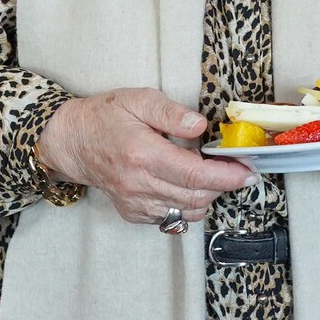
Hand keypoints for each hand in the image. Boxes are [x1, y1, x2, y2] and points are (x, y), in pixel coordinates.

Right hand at [37, 87, 252, 226]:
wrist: (71, 142)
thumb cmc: (104, 117)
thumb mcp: (138, 100)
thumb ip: (171, 112)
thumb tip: (200, 125)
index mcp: (143, 155)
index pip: (195, 174)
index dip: (227, 176)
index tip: (248, 172)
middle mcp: (139, 184)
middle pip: (196, 196)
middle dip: (224, 185)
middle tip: (237, 169)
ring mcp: (135, 202)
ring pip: (187, 212)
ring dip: (207, 196)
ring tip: (211, 175)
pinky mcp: (133, 213)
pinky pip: (171, 219)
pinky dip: (187, 206)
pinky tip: (186, 185)